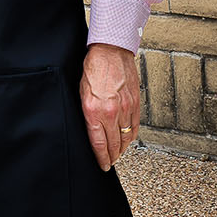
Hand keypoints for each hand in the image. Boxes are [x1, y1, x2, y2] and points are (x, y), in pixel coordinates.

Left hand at [80, 42, 139, 171]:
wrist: (110, 51)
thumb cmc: (93, 68)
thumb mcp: (81, 93)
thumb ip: (87, 114)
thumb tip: (90, 131)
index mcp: (94, 111)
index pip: (99, 144)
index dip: (101, 158)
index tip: (102, 165)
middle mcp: (111, 112)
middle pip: (114, 144)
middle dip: (111, 157)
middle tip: (109, 163)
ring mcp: (125, 108)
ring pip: (126, 138)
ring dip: (122, 149)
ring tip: (118, 154)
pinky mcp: (135, 103)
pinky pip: (134, 126)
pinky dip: (131, 136)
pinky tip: (128, 139)